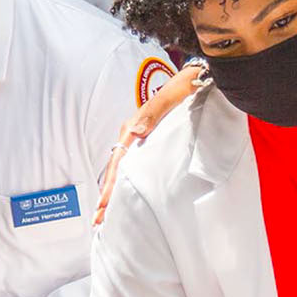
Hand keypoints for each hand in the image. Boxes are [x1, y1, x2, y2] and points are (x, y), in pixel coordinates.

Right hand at [93, 62, 205, 225]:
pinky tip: (123, 191)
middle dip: (106, 195)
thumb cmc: (186, 87)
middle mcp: (133, 133)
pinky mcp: (148, 139)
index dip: (110, 186)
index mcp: (135, 127)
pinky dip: (123, 180)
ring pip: (120, 168)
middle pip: (115, 169)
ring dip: (112, 189)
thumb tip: (135, 131)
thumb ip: (154, 113)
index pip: (118, 163)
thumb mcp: (172, 97)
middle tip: (98, 219)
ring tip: (105, 212)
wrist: (198, 77)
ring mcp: (139, 136)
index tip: (104, 206)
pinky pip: (130, 163)